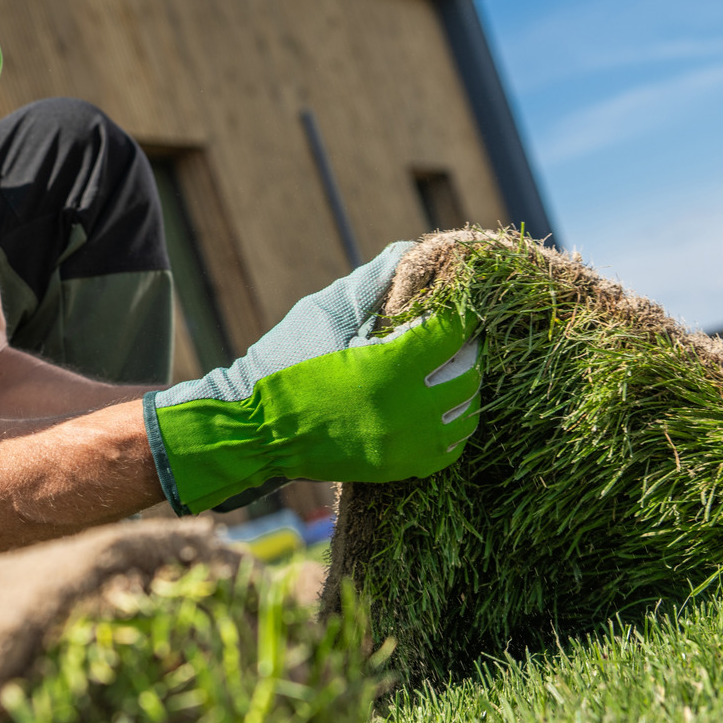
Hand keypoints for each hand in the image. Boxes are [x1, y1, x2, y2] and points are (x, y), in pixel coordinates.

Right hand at [143, 242, 482, 514]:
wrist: (254, 430)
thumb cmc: (283, 363)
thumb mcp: (324, 313)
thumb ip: (370, 283)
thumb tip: (408, 253)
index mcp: (389, 367)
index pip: (452, 332)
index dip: (462, 311)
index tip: (462, 300)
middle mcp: (407, 410)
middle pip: (468, 373)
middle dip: (468, 347)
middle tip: (460, 332)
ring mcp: (405, 446)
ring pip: (465, 414)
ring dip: (464, 386)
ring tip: (451, 367)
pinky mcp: (398, 469)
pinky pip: (449, 449)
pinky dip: (452, 424)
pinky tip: (439, 406)